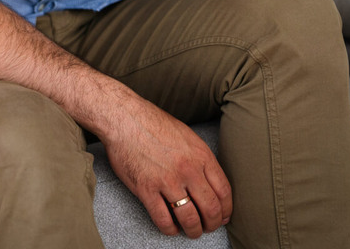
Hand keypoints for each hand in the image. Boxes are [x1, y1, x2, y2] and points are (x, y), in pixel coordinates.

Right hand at [101, 99, 231, 238]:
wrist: (123, 118)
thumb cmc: (152, 123)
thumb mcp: (186, 135)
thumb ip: (200, 158)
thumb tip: (208, 181)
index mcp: (201, 156)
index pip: (224, 192)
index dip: (226, 209)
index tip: (223, 216)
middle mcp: (188, 170)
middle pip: (210, 209)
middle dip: (212, 224)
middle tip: (208, 226)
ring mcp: (167, 181)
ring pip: (189, 218)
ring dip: (193, 230)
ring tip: (191, 231)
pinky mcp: (146, 189)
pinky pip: (163, 219)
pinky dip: (170, 229)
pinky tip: (171, 227)